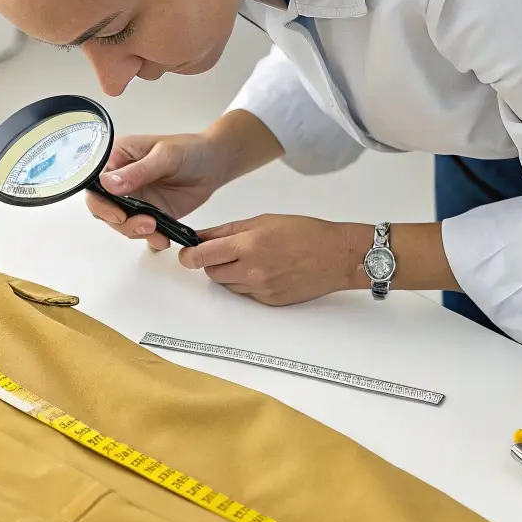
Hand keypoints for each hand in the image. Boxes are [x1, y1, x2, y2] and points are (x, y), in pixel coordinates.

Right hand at [85, 132, 228, 249]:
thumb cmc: (189, 150)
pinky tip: (162, 239)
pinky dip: (150, 238)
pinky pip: (141, 230)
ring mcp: (133, 198)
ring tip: (156, 230)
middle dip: (121, 222)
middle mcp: (120, 180)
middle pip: (103, 208)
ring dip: (135, 231)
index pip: (94, 183)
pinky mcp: (149, 213)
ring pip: (120, 223)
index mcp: (116, 158)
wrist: (213, 164)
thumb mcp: (164, 156)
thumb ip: (137, 172)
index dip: (100, 202)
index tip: (118, 214)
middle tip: (146, 224)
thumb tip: (107, 184)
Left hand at [178, 215, 365, 305]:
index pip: (204, 255)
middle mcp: (252, 270)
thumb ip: (228, 230)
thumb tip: (203, 236)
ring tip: (250, 258)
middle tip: (224, 250)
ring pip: (227, 284)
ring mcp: (261, 289)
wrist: (337, 256)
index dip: (189, 255)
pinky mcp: (269, 301)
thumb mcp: (263, 220)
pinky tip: (263, 269)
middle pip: (212, 272)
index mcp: (249, 245)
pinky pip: (245, 294)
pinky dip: (246, 282)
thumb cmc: (306, 233)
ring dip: (229, 272)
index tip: (185, 254)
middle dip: (211, 261)